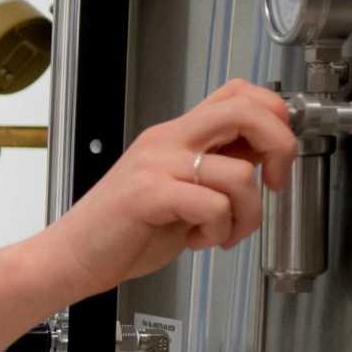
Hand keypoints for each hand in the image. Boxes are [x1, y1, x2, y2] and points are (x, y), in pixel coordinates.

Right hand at [36, 79, 296, 301]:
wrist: (70, 258)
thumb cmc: (121, 232)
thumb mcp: (179, 193)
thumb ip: (213, 173)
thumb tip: (264, 160)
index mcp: (174, 135)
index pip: (238, 94)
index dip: (274, 116)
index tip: (277, 155)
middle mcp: (166, 141)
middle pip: (245, 110)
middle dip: (280, 145)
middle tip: (275, 182)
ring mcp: (156, 164)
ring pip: (239, 172)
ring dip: (248, 214)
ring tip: (224, 232)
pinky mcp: (149, 193)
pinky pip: (214, 205)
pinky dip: (219, 230)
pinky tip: (199, 241)